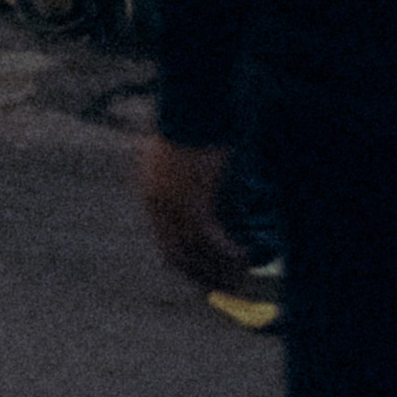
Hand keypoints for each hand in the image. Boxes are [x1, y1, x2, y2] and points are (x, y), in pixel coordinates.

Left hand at [136, 134, 254, 289]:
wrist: (192, 106)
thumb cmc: (194, 123)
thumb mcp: (186, 158)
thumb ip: (197, 185)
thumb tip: (223, 208)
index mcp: (152, 196)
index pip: (167, 245)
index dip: (188, 266)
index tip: (206, 278)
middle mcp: (158, 207)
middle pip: (178, 256)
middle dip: (202, 277)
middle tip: (225, 290)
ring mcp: (173, 208)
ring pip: (195, 253)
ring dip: (219, 270)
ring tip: (240, 279)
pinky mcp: (192, 203)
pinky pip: (210, 240)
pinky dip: (227, 253)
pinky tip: (244, 258)